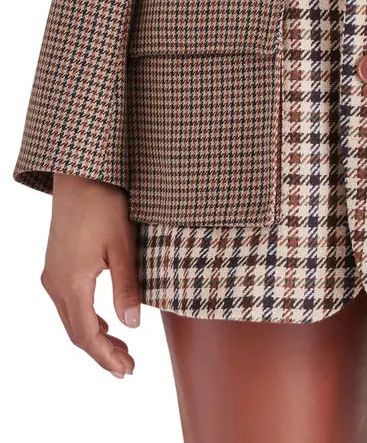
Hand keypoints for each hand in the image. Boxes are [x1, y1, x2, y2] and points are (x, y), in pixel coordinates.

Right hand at [41, 172, 140, 377]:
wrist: (80, 175)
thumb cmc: (104, 205)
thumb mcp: (123, 246)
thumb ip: (126, 287)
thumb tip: (133, 325)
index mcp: (72, 283)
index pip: (87, 335)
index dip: (106, 356)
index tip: (126, 370)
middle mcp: (56, 283)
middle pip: (76, 332)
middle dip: (102, 352)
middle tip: (128, 366)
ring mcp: (53, 274)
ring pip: (71, 318)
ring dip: (94, 336)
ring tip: (121, 348)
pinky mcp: (56, 264)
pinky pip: (68, 303)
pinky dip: (86, 318)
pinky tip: (104, 320)